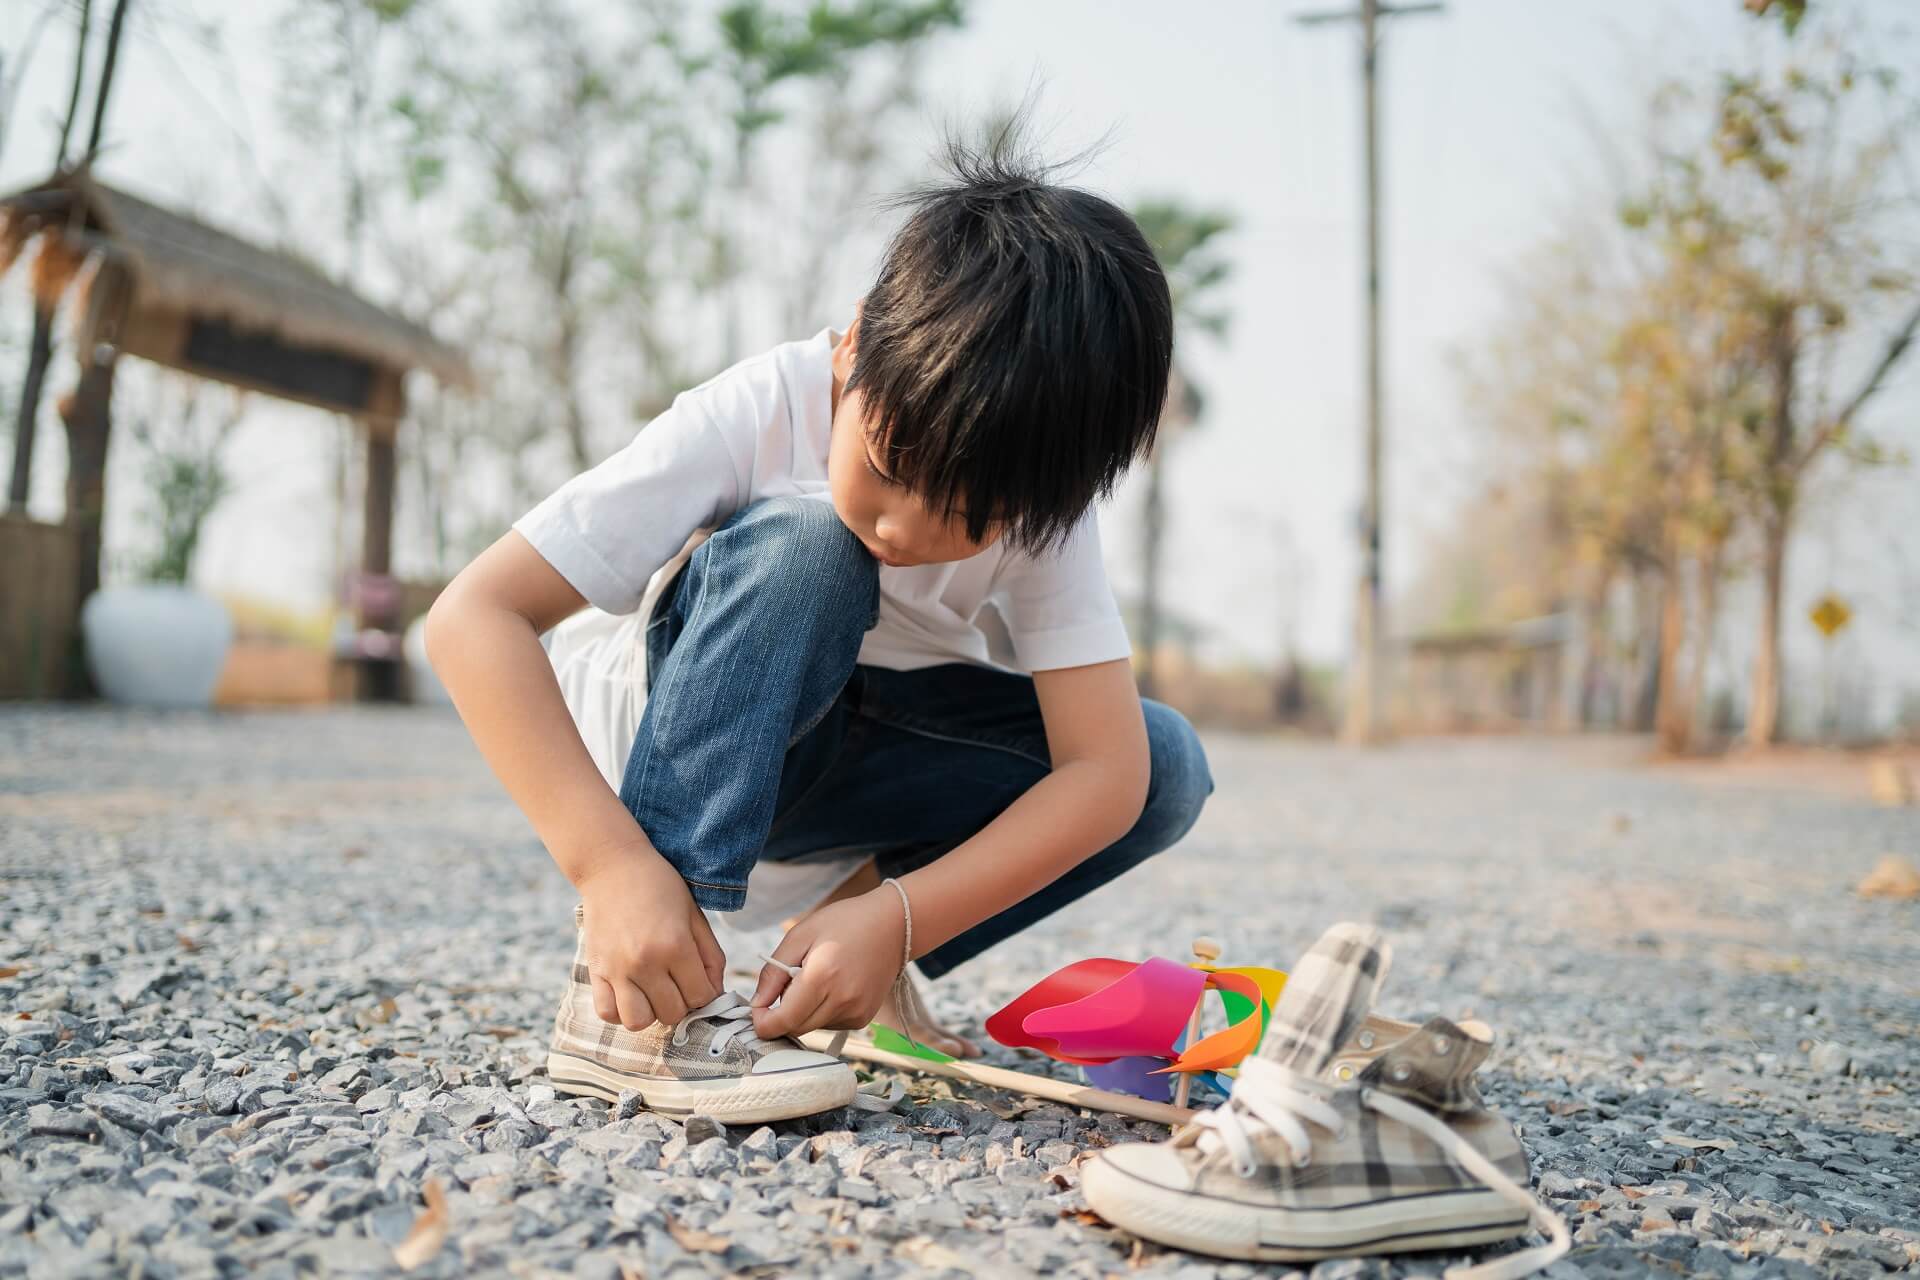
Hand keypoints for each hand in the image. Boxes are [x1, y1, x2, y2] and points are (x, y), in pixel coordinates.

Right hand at [577, 848, 725, 1030]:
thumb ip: (711, 957)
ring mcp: (617, 970)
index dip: (706, 994)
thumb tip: (716, 992)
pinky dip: (620, 1011)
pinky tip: (630, 993)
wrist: (612, 866)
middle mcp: (645, 963)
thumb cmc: (660, 887)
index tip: (700, 981)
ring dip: (651, 1012)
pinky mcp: (596, 971)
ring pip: (639, 1022)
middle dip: (681, 1003)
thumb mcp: (695, 916)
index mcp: (675, 946)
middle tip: (677, 983)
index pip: (701, 997)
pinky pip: (608, 1013)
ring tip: (653, 992)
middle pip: (672, 1014)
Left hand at [748, 888, 905, 1039]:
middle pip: (794, 1029)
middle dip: (781, 1014)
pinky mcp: (863, 1018)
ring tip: (815, 979)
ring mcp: (856, 1013)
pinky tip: (832, 986)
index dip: (762, 1021)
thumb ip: (773, 972)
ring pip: (810, 1028)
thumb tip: (756, 1003)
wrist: (894, 925)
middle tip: (788, 982)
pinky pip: (829, 1025)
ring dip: (802, 1012)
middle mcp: (841, 1001)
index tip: (757, 1007)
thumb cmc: (844, 922)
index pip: (782, 1022)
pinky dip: (821, 1012)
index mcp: (822, 977)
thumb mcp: (801, 935)